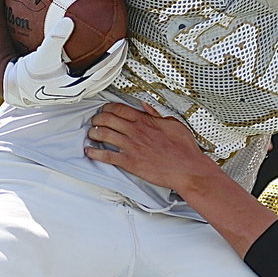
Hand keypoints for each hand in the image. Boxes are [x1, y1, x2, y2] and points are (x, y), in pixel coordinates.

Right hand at [2, 35, 126, 106]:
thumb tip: (69, 20)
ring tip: (118, 54)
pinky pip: (92, 81)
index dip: (115, 57)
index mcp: (77, 85)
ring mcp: (76, 93)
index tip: (123, 42)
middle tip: (125, 46)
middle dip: (119, 62)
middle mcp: (80, 92)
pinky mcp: (71, 91)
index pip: (104, 70)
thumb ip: (56, 38)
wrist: (18, 89)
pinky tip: (97, 59)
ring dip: (112, 69)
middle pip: (107, 78)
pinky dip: (99, 71)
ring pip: (102, 82)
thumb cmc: (30, 73)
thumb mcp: (42, 54)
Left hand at [85, 102, 211, 189]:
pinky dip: (95, 153)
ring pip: (104, 134)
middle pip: (107, 119)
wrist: (187, 169)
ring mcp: (131, 147)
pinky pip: (107, 155)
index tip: (104, 110)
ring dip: (94, 133)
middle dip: (97, 118)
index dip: (107, 108)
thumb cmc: (184, 150)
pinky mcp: (129, 162)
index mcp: (146, 121)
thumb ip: (157, 115)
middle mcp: (135, 132)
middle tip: (95, 120)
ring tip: (91, 134)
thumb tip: (146, 107)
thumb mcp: (174, 124)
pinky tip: (90, 152)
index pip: (119, 109)